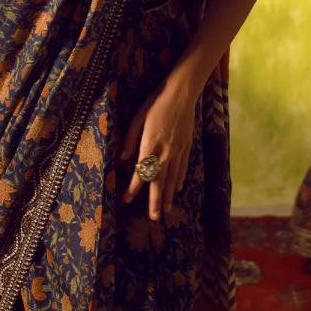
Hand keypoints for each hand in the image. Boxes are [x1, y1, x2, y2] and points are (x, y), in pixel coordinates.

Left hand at [121, 76, 197, 220]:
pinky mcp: (186, 146)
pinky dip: (179, 179)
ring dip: (168, 195)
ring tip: (166, 210)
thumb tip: (124, 158)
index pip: (141, 172)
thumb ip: (131, 139)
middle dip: (155, 201)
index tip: (127, 199)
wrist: (182, 93)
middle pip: (159, 181)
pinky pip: (182, 167)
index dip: (134, 188)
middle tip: (154, 218)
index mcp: (150, 145)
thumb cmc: (156, 102)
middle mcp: (165, 152)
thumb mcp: (138, 118)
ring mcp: (178, 150)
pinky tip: (177, 188)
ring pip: (172, 178)